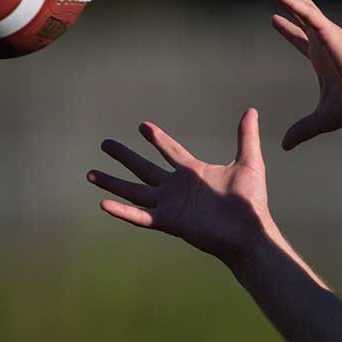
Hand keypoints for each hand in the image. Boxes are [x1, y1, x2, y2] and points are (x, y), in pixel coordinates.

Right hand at [88, 108, 271, 266]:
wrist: (249, 231)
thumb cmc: (251, 202)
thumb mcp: (249, 163)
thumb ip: (246, 137)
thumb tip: (251, 110)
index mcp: (194, 172)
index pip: (171, 151)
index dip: (157, 138)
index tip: (142, 125)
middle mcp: (177, 188)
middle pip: (144, 168)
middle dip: (124, 157)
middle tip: (105, 143)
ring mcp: (171, 205)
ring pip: (134, 191)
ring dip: (113, 183)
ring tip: (90, 173)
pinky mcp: (169, 221)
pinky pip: (140, 215)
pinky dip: (122, 211)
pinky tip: (103, 203)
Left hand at [261, 0, 341, 149]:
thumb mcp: (321, 119)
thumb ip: (302, 129)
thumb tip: (285, 145)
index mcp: (322, 56)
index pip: (300, 38)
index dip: (286, 28)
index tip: (274, 18)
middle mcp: (323, 40)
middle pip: (298, 13)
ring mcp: (326, 33)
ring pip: (300, 5)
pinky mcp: (329, 32)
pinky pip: (305, 12)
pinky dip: (290, 0)